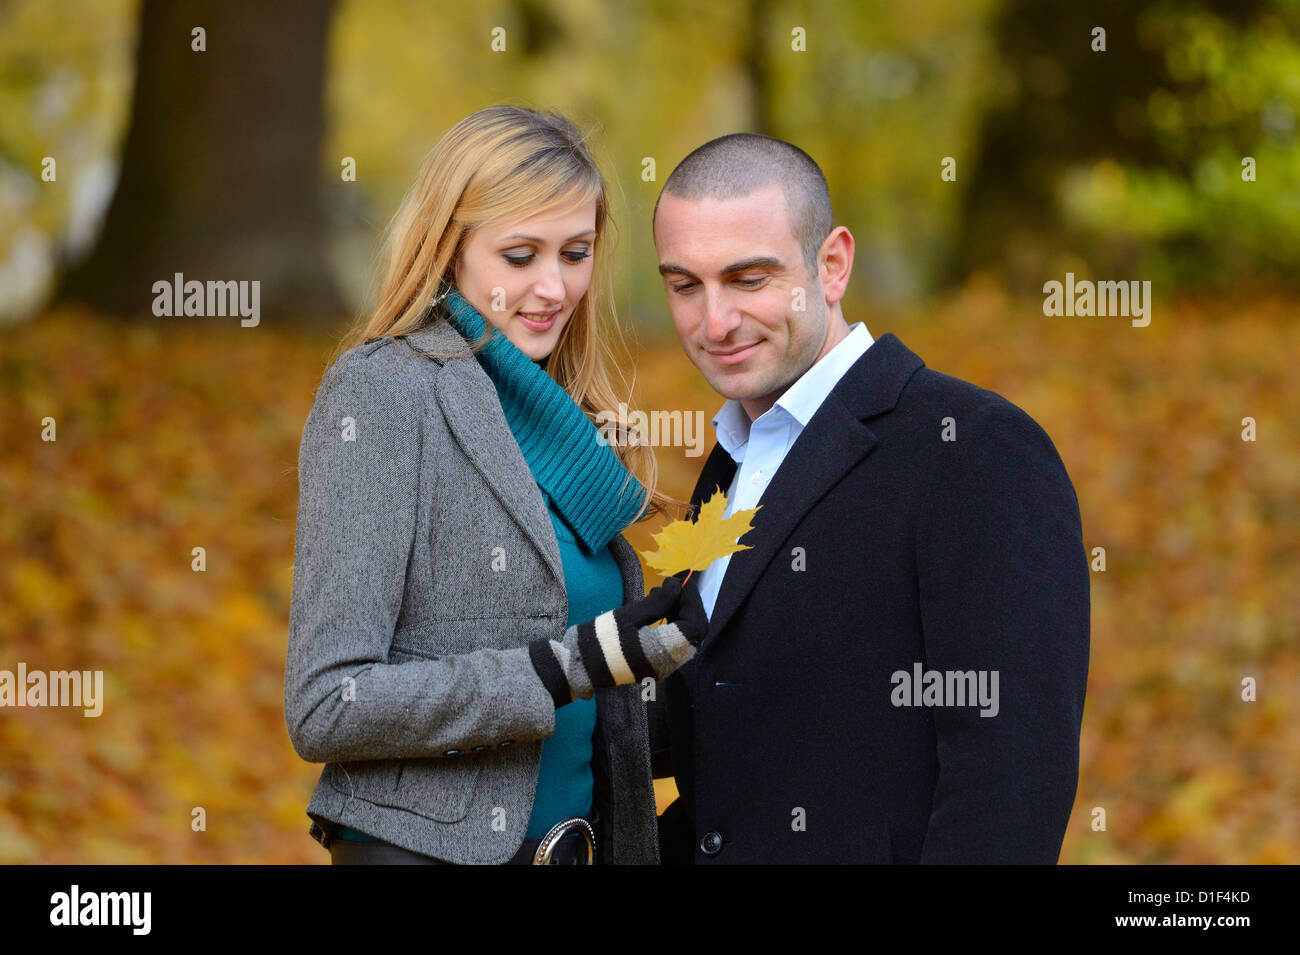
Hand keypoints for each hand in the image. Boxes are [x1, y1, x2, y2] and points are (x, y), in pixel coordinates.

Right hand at [528, 576, 710, 705]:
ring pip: (686, 637)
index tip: (680, 581)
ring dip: (680, 613)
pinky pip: (675, 642)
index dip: (692, 601)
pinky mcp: (656, 665)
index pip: (695, 625)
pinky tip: (656, 609)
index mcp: (663, 652)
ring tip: (660, 594)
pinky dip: (672, 623)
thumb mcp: (627, 616)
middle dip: (688, 606)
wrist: (577, 668)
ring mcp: (664, 667)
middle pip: (695, 632)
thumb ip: (657, 603)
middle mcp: (669, 664)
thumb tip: (677, 586)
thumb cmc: (599, 641)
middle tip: (672, 586)